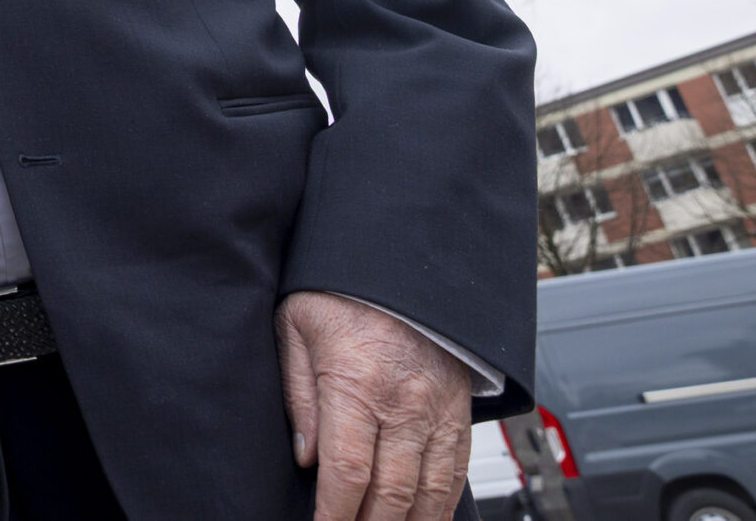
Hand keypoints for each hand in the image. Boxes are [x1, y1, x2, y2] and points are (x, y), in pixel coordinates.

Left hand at [278, 290, 472, 520]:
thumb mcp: (296, 326)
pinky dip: (441, 506)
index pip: (347, 468)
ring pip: (428, 491)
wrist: (402, 259)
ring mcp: (438, 410)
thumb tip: (305, 455)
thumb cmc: (342, 290)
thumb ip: (299, 394)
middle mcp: (404, 402)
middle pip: (391, 492)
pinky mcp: (459, 412)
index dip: (334, 512)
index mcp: (357, 381)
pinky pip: (456, 472)